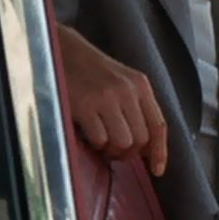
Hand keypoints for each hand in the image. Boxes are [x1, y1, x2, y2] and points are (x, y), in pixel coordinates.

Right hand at [57, 25, 167, 176]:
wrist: (59, 48)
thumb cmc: (86, 68)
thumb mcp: (119, 81)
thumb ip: (133, 106)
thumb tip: (140, 145)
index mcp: (139, 85)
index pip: (158, 124)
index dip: (160, 151)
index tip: (157, 170)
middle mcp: (127, 91)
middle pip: (140, 139)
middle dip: (127, 152)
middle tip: (111, 149)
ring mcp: (106, 98)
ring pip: (122, 143)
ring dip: (110, 149)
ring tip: (98, 141)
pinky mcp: (84, 105)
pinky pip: (99, 139)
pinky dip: (93, 143)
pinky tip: (85, 133)